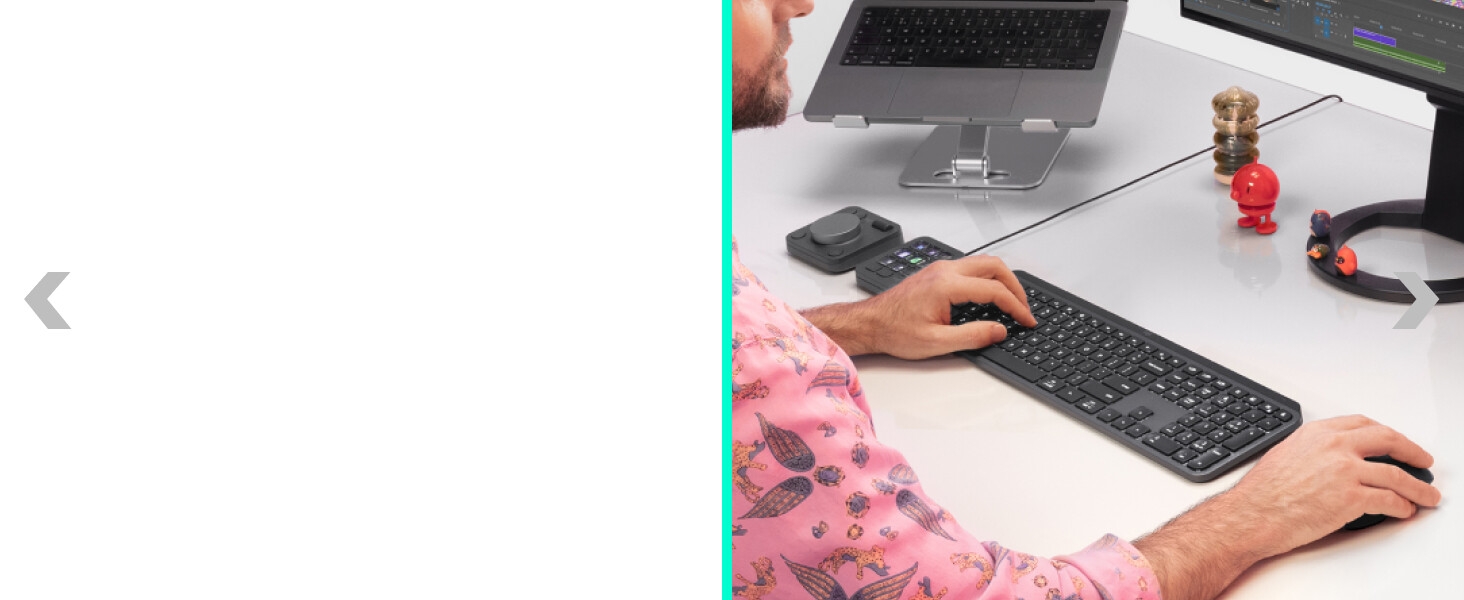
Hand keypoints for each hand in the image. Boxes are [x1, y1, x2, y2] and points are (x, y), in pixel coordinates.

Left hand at [803, 255, 1036, 358]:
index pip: (994, 290)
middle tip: (1024, 308)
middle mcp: (945, 271)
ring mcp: (940, 269)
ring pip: (983, 263)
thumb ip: (972, 336)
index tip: (1026, 320)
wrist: (870, 323)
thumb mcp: (937, 342)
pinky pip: (970, 268)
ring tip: (1012, 302)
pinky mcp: (936, 273)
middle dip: (1015, 287)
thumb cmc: (894, 331)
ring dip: (1002, 280)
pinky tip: (990, 296)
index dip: (1016, 306)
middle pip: (994, 266)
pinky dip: (987, 279)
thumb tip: (999, 330)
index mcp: (947, 285)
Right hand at [1134, 415, 1440, 599]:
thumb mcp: (1285, 454)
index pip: (1363, 424)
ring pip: (1397, 474)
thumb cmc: (1262, 492)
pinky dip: (1404, 506)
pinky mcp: (1352, 498)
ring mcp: (1345, 471)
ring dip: (1418, 486)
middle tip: (1422, 460)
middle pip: (1388, 440)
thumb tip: (1333, 460)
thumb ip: (1313, 450)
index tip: (1395, 441)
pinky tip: (1405, 510)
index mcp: (1317, 433)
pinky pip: (1390, 500)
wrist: (1252, 514)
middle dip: (1412, 451)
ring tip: (1426, 495)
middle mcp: (1334, 446)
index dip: (1386, 433)